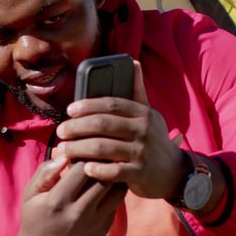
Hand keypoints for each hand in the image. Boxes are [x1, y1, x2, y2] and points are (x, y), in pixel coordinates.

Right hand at [0, 156, 126, 235]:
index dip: (84, 154)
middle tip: (101, 152)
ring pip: (116, 189)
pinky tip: (107, 183)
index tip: (82, 149)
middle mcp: (78, 212)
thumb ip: (44, 173)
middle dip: (103, 161)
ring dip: (114, 174)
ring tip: (108, 166)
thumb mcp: (30, 196)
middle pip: (103, 177)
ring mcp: (94, 222)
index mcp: (57, 201)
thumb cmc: (34, 221)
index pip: (81, 168)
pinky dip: (115, 189)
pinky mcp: (104, 229)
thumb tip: (64, 155)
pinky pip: (117, 202)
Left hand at [53, 60, 186, 199]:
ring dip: (79, 148)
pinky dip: (97, 170)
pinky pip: (114, 171)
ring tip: (63, 150)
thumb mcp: (149, 114)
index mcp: (142, 113)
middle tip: (60, 132)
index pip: (111, 104)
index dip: (88, 106)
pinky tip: (85, 168)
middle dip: (77, 127)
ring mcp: (142, 152)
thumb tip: (133, 62)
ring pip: (104, 147)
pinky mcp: (140, 173)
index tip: (69, 110)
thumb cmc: (154, 140)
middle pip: (103, 124)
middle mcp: (143, 130)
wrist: (174, 172)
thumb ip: (137, 91)